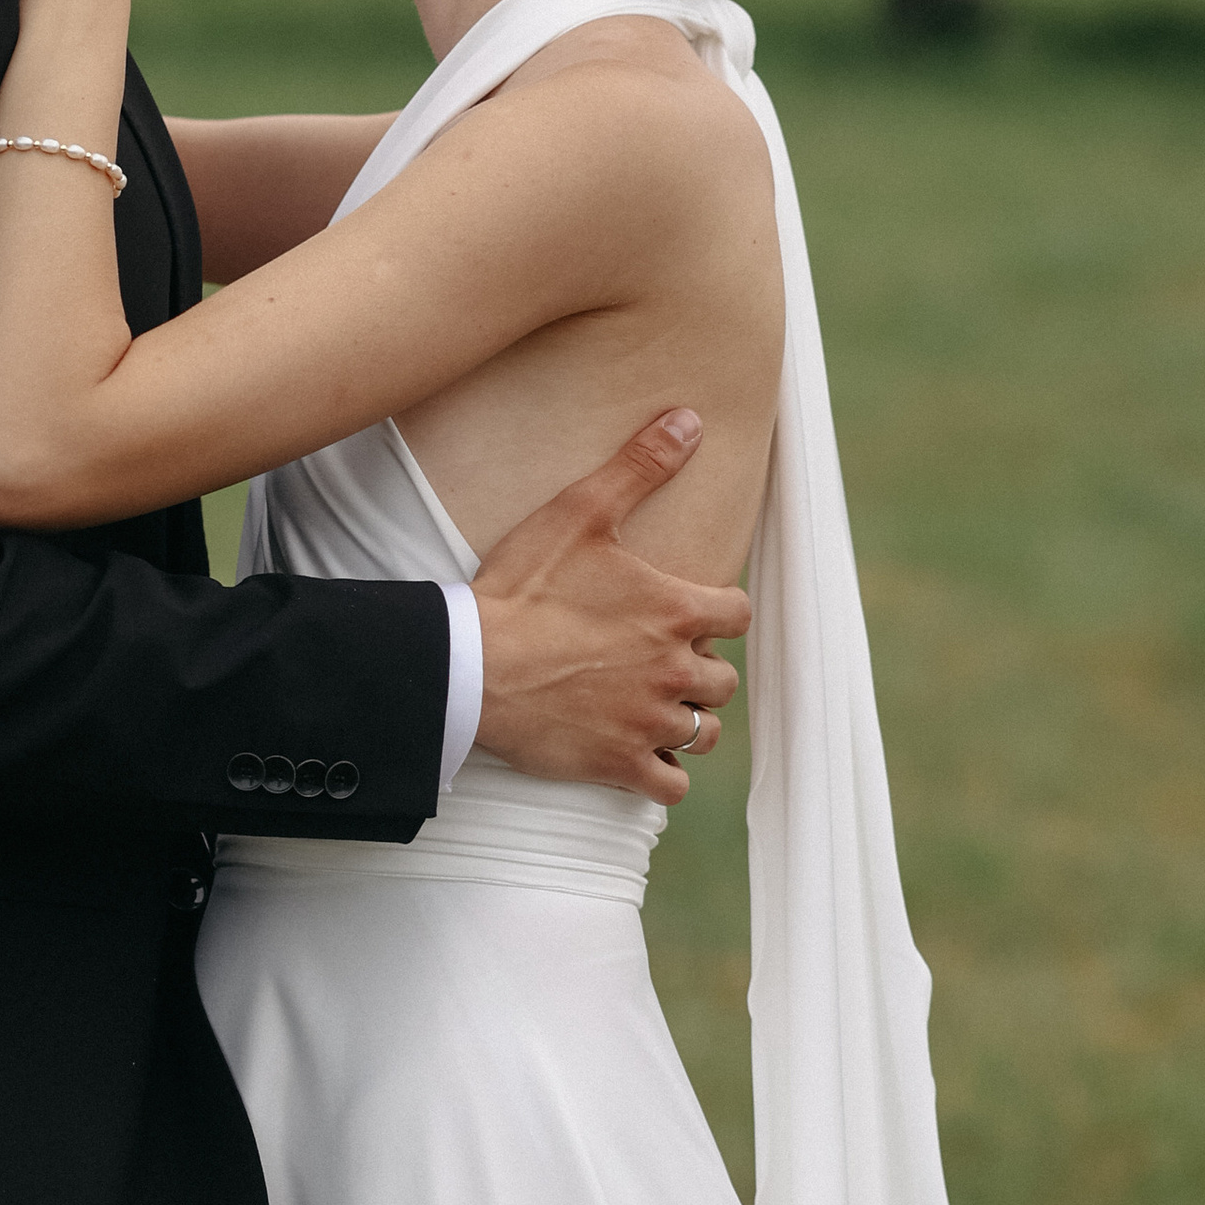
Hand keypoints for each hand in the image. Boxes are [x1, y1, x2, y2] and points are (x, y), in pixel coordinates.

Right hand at [471, 411, 747, 806]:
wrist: (468, 664)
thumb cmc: (521, 588)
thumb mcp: (580, 512)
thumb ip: (640, 466)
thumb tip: (690, 419)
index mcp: (677, 611)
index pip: (736, 614)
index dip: (717, 611)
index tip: (690, 612)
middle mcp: (674, 671)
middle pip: (722, 679)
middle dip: (699, 668)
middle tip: (659, 659)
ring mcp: (648, 723)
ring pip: (703, 732)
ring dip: (687, 719)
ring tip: (655, 706)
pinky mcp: (618, 765)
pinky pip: (670, 785)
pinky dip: (663, 774)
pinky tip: (641, 754)